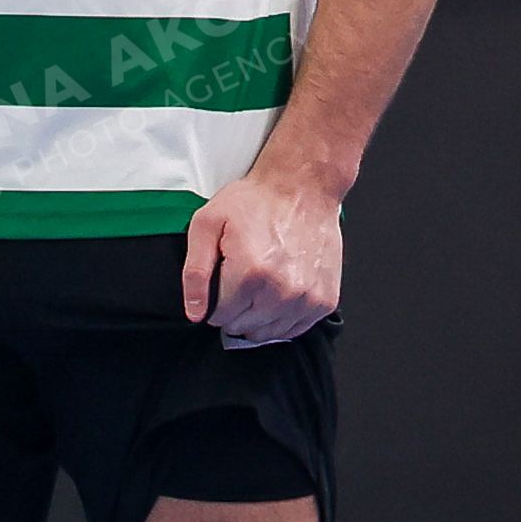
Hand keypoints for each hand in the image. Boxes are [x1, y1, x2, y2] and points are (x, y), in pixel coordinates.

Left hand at [182, 167, 342, 345]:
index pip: (220, 317)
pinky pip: (296, 329)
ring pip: (269, 333)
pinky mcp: (324, 300)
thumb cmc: (255, 202)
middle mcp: (280, 291)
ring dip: (258, 318)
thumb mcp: (207, 224)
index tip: (222, 282)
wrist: (302, 187)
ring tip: (259, 286)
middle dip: (235, 309)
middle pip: (243, 327)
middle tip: (240, 280)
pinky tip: (278, 294)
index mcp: (249, 274)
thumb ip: (195, 273)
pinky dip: (283, 319)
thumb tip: (195, 312)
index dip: (215, 301)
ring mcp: (306, 298)